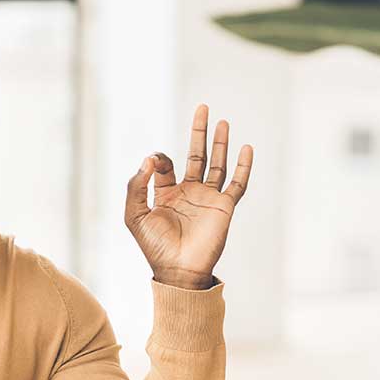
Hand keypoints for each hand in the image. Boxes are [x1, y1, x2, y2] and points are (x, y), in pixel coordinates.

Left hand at [124, 104, 252, 289]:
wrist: (178, 270)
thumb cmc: (154, 247)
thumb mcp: (134, 215)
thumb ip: (136, 186)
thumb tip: (150, 159)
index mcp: (166, 194)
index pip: (165, 164)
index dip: (159, 159)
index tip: (155, 164)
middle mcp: (189, 193)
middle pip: (196, 155)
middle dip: (198, 132)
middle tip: (203, 108)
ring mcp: (208, 199)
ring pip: (217, 164)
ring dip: (220, 143)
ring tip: (222, 121)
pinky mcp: (224, 207)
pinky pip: (237, 183)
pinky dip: (243, 167)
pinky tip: (246, 149)